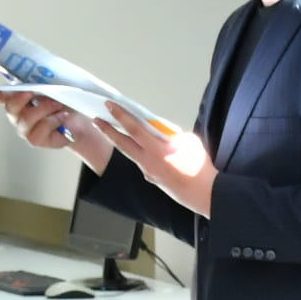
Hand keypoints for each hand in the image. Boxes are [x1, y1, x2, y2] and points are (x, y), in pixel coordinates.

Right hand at [0, 90, 114, 172]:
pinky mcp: (36, 140)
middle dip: (22, 99)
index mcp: (20, 98)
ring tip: (59, 106)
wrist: (81, 121)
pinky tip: (62, 118)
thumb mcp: (55, 86)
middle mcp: (19, 115)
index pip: (3, 96)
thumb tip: (35, 73)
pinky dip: (54, 121)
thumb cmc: (66, 103)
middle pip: (11, 108)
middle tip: (34, 92)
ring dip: (44, 109)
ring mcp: (26, 129)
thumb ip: (41, 80)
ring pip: (26, 119)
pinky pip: (40, 130)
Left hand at [94, 107, 213, 217]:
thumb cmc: (199, 167)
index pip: (133, 129)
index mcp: (156, 149)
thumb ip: (172, 134)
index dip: (120, 116)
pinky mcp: (152, 179)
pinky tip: (144, 150)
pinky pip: (142, 163)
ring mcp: (148, 171)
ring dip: (121, 142)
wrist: (203, 193)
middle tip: (97, 120)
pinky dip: (140, 154)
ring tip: (114, 132)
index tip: (109, 106)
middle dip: (108, 130)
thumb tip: (164, 133)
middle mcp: (148, 161)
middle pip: (122, 143)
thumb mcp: (189, 141)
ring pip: (130, 153)